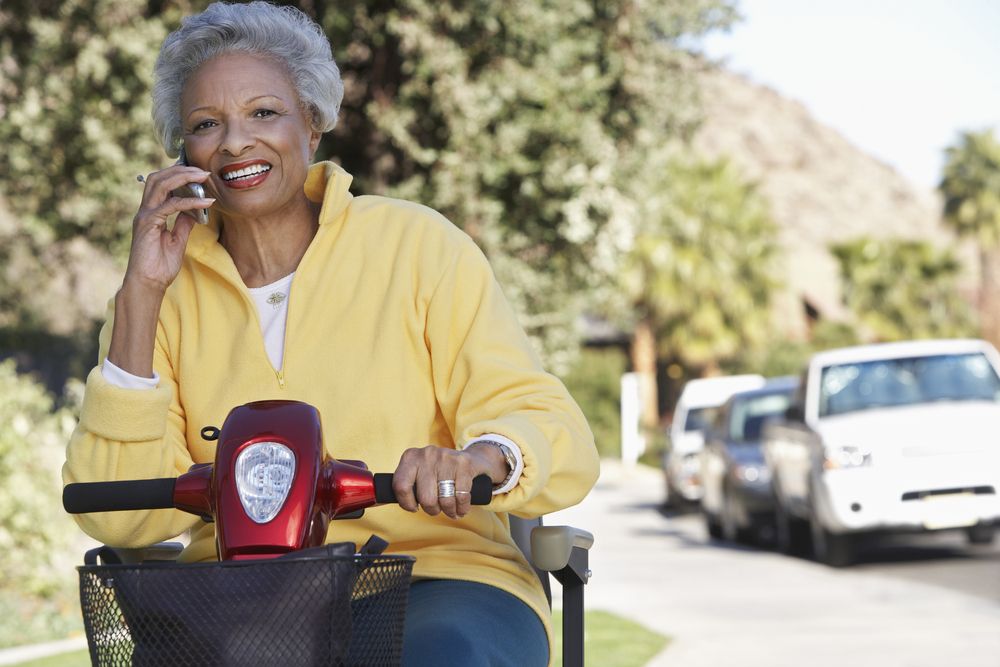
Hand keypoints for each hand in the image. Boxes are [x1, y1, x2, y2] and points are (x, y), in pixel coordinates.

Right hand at [125, 165, 213, 294]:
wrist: (148, 284)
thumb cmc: (159, 266)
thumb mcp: (178, 241)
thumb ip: (184, 223)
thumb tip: (195, 210)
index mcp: (151, 213)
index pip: (162, 184)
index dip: (179, 175)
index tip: (201, 175)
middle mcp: (146, 211)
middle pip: (159, 177)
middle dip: (181, 169)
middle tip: (204, 170)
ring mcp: (145, 216)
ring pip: (161, 184)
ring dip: (183, 177)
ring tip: (204, 176)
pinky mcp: (148, 224)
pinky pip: (171, 205)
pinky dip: (190, 201)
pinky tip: (206, 201)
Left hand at [392, 444, 505, 518]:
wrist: (471, 459)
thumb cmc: (440, 472)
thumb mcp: (420, 472)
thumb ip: (407, 484)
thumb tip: (384, 500)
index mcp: (410, 457)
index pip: (400, 486)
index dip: (407, 503)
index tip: (414, 507)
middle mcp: (427, 454)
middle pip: (425, 498)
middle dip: (432, 510)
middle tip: (437, 509)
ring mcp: (446, 457)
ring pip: (444, 499)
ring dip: (449, 511)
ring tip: (451, 510)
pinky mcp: (463, 464)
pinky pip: (461, 497)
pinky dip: (462, 508)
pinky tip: (461, 508)